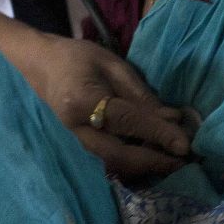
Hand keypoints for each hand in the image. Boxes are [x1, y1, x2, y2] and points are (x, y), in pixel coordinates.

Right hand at [11, 32, 189, 181]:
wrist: (38, 64)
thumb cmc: (76, 57)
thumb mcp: (112, 64)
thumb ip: (140, 93)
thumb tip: (172, 119)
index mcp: (82, 100)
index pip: (127, 122)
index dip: (158, 134)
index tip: (185, 144)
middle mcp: (75, 128)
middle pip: (119, 155)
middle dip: (153, 162)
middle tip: (183, 162)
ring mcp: (72, 141)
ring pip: (113, 164)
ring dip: (144, 166)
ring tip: (172, 161)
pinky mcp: (76, 146)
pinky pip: (107, 161)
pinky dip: (131, 163)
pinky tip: (151, 157)